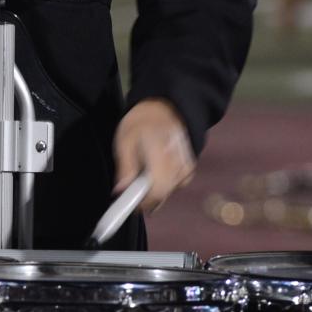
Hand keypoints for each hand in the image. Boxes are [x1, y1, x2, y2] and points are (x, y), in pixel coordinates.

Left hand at [112, 99, 195, 215]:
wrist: (165, 108)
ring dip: (153, 191)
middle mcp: (178, 161)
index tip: (127, 203)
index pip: (157, 190)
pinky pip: (176, 186)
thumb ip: (125, 168)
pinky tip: (156, 172)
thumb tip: (121, 191)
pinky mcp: (190, 168)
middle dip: (144, 198)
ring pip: (168, 192)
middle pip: (163, 195)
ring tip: (143, 173)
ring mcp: (186, 165)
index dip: (141, 202)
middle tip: (130, 189)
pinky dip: (164, 185)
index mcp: (161, 151)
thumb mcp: (125, 141)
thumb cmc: (142, 122)